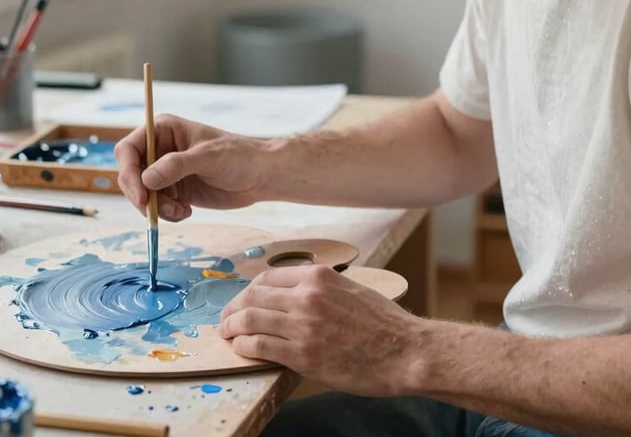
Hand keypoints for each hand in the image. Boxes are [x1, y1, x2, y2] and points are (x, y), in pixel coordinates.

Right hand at [114, 114, 270, 220]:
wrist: (260, 176)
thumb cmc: (239, 156)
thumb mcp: (208, 157)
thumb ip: (177, 166)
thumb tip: (145, 178)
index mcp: (164, 130)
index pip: (128, 149)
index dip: (128, 172)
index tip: (141, 196)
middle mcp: (160, 149)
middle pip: (130, 174)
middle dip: (142, 196)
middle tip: (159, 211)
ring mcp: (165, 171)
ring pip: (141, 194)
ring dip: (156, 208)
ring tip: (182, 211)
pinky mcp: (174, 190)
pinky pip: (156, 206)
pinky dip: (166, 214)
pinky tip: (186, 211)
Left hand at [218, 265, 421, 394]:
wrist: (405, 351)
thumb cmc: (383, 323)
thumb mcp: (350, 288)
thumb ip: (320, 288)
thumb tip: (294, 295)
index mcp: (319, 275)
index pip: (268, 277)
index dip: (248, 291)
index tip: (242, 301)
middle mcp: (307, 295)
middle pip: (253, 296)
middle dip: (233, 308)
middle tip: (225, 319)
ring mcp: (304, 325)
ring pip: (251, 320)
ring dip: (232, 327)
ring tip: (226, 334)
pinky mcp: (303, 355)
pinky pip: (260, 346)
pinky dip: (243, 347)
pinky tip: (240, 349)